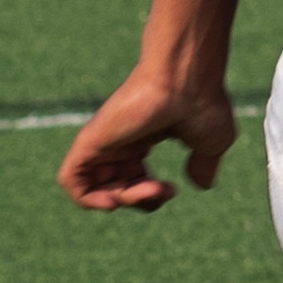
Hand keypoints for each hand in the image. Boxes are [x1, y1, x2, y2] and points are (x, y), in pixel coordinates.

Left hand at [58, 65, 236, 210]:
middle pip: (114, 187)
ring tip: (148, 191)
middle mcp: (120, 141)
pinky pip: (71, 180)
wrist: (188, 80)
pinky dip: (85, 199)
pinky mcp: (89, 141)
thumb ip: (202, 164)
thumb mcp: (211, 143)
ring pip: (94, 188)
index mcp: (144, 140)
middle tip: (164, 190)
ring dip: (122, 201)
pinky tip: (112, 202)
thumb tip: (201, 184)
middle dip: (138, 200)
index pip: (132, 181)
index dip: (149, 196)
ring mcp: (104, 141)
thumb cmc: (202, 105)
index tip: (171, 189)